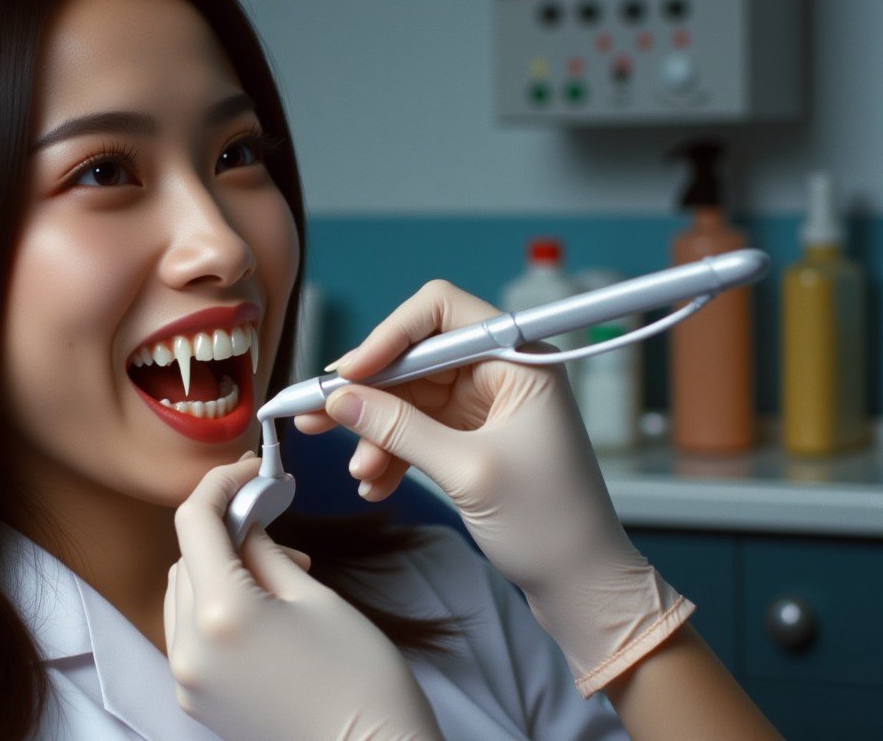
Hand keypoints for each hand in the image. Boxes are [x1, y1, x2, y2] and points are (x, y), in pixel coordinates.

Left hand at [165, 452, 442, 740]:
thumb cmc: (361, 678)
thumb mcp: (315, 595)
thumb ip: (266, 550)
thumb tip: (245, 516)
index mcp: (221, 613)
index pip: (194, 522)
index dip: (219, 485)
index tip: (249, 471)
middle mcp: (188, 648)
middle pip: (186, 558)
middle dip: (226, 533)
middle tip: (278, 531)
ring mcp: (187, 681)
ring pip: (182, 595)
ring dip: (218, 572)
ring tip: (278, 579)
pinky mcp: (195, 702)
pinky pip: (188, 635)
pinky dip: (214, 610)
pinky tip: (262, 616)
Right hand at [295, 280, 693, 696]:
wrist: (582, 584)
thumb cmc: (550, 524)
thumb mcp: (467, 471)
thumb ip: (399, 430)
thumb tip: (338, 399)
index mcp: (518, 359)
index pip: (439, 312)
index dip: (387, 336)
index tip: (346, 375)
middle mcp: (500, 371)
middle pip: (413, 357)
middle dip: (367, 392)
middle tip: (314, 417)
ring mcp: (484, 404)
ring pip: (408, 398)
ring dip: (376, 432)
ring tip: (359, 472)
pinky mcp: (471, 436)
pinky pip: (416, 429)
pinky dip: (391, 452)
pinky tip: (375, 483)